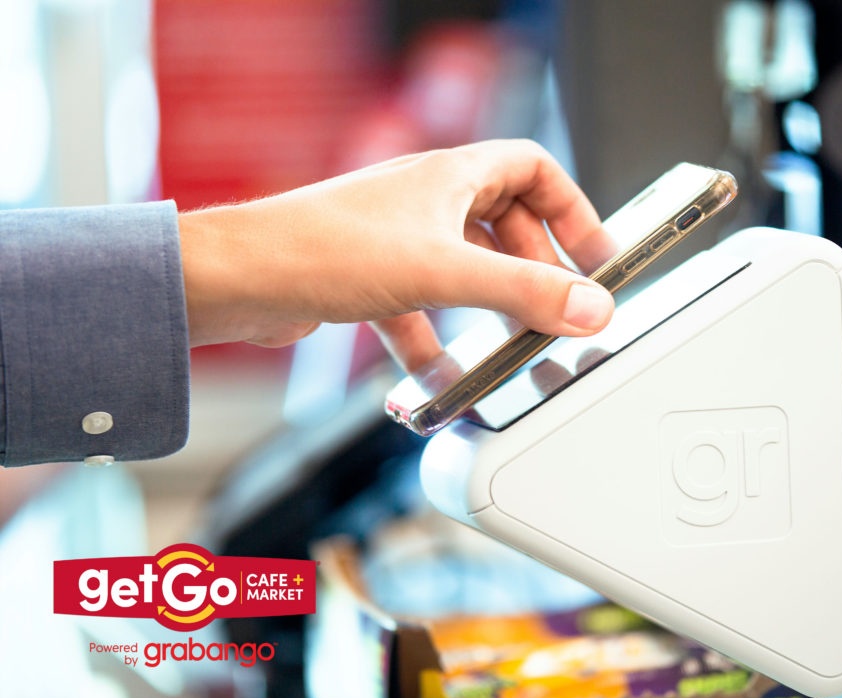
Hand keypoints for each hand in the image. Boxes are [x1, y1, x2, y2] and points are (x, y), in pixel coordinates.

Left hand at [178, 139, 615, 370]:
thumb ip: (523, 292)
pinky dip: (434, 340)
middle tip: (553, 307)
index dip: (571, 207)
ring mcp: (395, 239)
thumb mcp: (444, 272)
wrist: (239, 281)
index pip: (533, 168)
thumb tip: (589, 307)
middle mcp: (424, 200)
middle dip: (534, 267)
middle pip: (503, 222)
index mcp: (449, 175)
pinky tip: (437, 376)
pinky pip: (419, 306)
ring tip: (508, 342)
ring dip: (487, 305)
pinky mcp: (368, 279)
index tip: (592, 252)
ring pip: (462, 267)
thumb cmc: (323, 249)